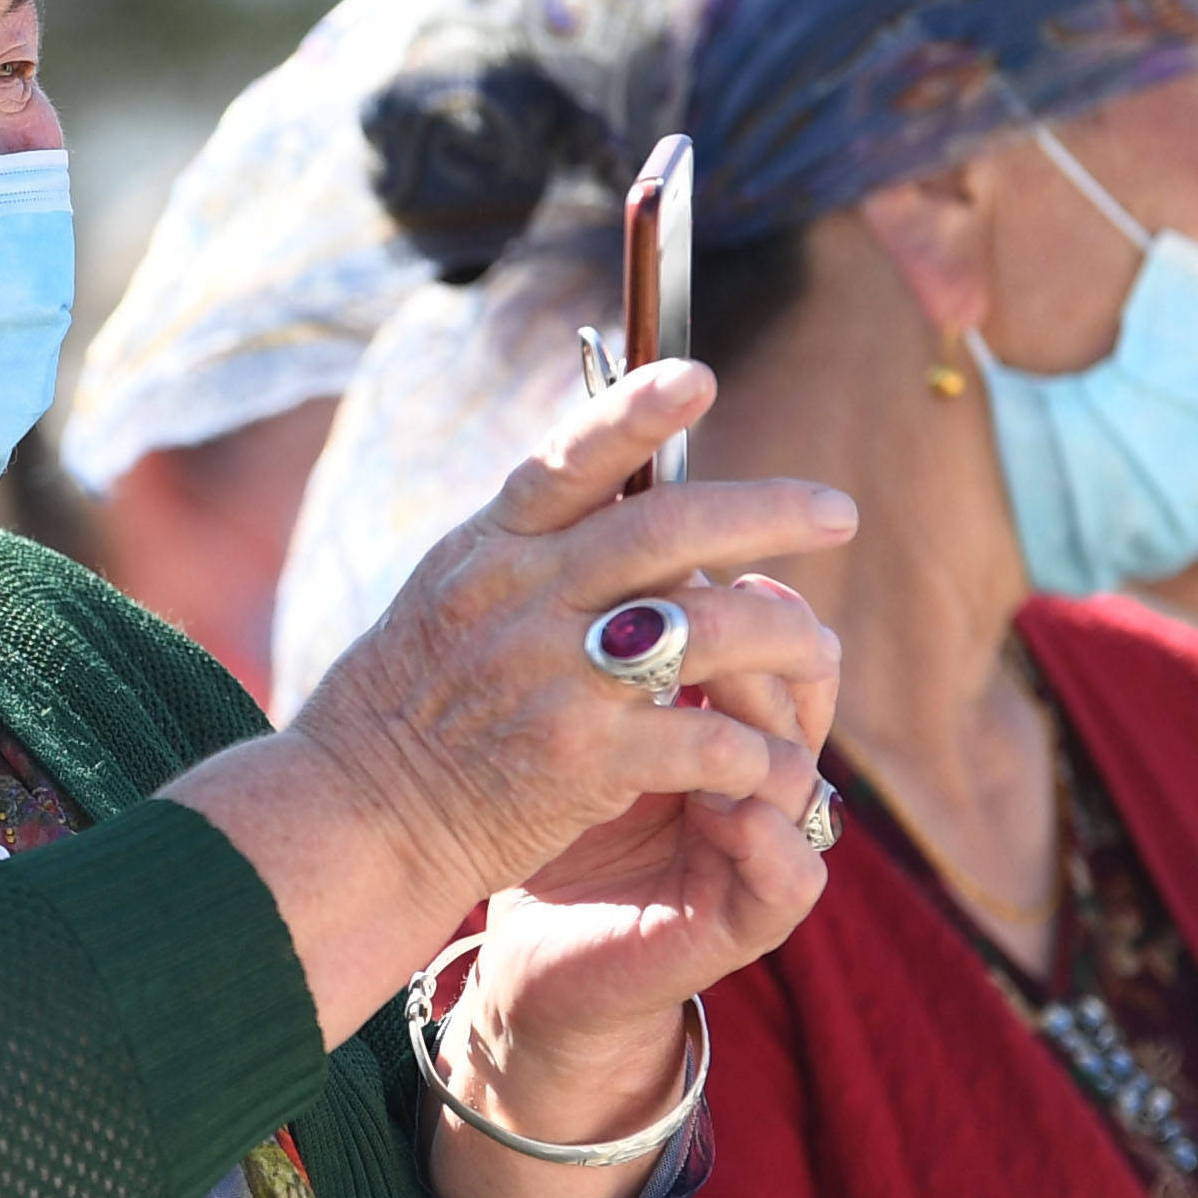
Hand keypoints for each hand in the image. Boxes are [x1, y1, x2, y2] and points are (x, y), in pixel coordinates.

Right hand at [165, 361, 853, 1048]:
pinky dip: (751, 749)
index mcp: (489, 551)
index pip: (567, 458)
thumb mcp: (449, 597)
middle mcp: (521, 599)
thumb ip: (527, 544)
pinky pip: (701, 738)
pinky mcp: (580, 757)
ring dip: (785, 636)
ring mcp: (552, 676)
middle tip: (840, 512)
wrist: (358, 820)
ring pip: (707, 628)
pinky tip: (775, 760)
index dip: (635, 412)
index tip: (699, 378)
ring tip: (823, 649)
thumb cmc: (410, 708)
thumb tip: (617, 474)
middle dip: (769, 513)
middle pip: (667, 530)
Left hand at [427, 562, 839, 1197]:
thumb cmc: (535, 814)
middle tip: (706, 606)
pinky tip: (723, 805)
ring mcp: (762, 840)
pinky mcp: (751, 916)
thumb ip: (588, 628)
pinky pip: (793, 865)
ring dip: (760, 723)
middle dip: (763, 634)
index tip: (690, 550)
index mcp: (714, 706)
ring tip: (703, 702)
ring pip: (802, 761)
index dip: (749, 579)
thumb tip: (598, 507)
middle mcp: (753, 765)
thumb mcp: (556, 710)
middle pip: (802, 676)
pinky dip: (762, 829)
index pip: (768, 624)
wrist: (526, 952)